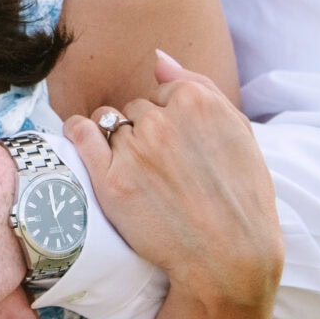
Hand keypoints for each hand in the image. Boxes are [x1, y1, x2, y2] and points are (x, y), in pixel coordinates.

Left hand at [65, 51, 281, 312]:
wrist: (230, 260)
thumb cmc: (241, 199)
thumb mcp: (239, 132)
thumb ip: (198, 85)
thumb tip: (157, 58)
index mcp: (197, 102)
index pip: (163, 93)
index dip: (169, 120)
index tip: (178, 148)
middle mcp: (162, 121)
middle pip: (135, 109)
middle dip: (143, 132)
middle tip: (161, 169)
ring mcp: (133, 151)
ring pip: (108, 123)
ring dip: (115, 141)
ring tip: (135, 173)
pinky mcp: (110, 182)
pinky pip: (79, 135)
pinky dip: (78, 134)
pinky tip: (83, 141)